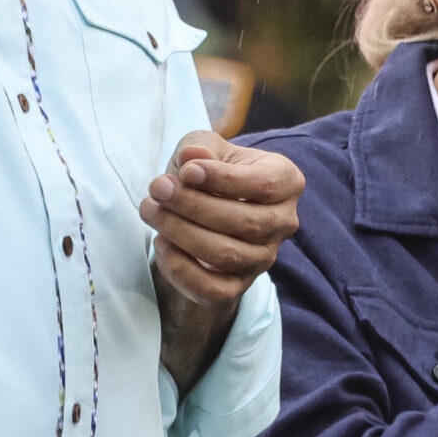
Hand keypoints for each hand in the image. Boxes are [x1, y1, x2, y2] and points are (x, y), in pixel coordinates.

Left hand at [141, 130, 304, 306]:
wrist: (204, 206)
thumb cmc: (210, 169)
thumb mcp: (206, 146)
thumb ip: (201, 148)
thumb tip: (191, 158)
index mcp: (286, 181)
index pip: (263, 184)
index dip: (222, 179)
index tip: (185, 171)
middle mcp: (283, 222)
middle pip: (244, 222)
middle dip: (193, 205)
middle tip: (158, 188)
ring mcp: (264, 257)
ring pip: (227, 255)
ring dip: (182, 233)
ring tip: (151, 210)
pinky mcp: (239, 285)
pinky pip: (214, 289)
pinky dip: (182, 270)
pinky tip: (162, 243)